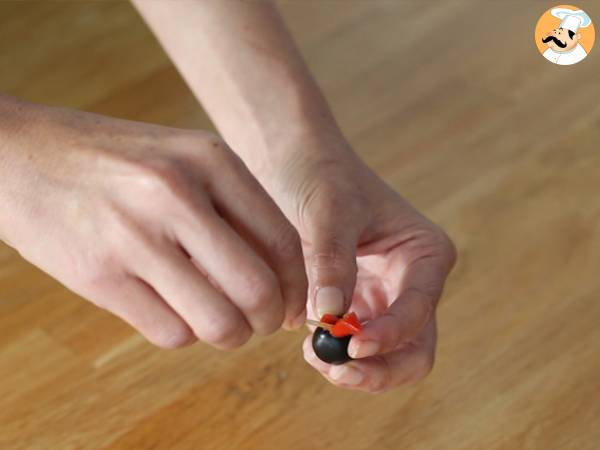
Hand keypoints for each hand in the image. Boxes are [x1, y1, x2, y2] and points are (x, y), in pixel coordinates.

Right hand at [0, 97, 306, 348]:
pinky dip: (182, 333)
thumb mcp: (184, 158)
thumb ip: (235, 208)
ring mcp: (134, 237)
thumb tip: (282, 278)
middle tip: (263, 322)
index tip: (295, 304)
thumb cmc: (113, 161)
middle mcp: (176, 195)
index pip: (282, 241)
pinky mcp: (99, 277)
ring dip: (230, 335)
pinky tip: (172, 310)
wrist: (20, 155)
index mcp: (209, 160)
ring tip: (220, 321)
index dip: (298, 285)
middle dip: (271, 320)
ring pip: (218, 322)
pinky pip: (170, 334)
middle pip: (258, 289)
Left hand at [258, 136, 455, 391]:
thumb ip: (332, 262)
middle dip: (381, 368)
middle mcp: (412, 281)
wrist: (295, 163)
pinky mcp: (356, 306)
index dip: (391, 335)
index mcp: (425, 253)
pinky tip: (309, 345)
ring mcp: (385, 297)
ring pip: (388, 357)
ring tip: (314, 356)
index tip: (353, 346)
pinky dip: (337, 356)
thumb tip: (331, 317)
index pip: (419, 309)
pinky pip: (356, 347)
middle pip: (415, 348)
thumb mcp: (328, 212)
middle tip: (339, 371)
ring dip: (358, 369)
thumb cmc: (320, 175)